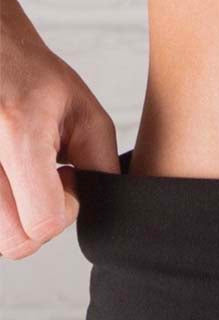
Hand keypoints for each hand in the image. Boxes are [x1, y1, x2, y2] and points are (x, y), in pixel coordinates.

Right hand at [0, 0, 119, 259]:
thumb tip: (107, 210)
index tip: (67, 176)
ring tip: (25, 178)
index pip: (44, 223)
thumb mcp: (85, 114)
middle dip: (40, 224)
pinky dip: (2, 208)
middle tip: (46, 183)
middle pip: (15, 243)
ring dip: (18, 219)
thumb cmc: (32, 76)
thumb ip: (101, 167)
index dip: (66, 210)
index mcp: (17, 134)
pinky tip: (9, 176)